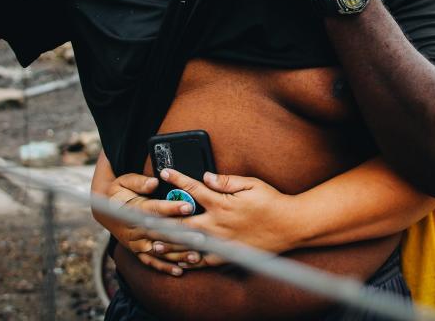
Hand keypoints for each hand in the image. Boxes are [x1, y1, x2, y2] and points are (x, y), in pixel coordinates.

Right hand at [103, 172, 193, 275]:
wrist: (106, 212)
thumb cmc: (119, 193)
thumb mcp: (124, 181)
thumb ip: (139, 182)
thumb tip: (154, 182)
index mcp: (132, 210)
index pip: (154, 209)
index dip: (171, 208)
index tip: (188, 206)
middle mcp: (134, 230)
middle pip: (160, 232)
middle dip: (180, 234)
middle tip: (199, 235)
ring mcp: (136, 243)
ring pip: (158, 250)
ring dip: (177, 254)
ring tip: (196, 256)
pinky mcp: (138, 252)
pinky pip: (152, 262)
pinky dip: (165, 267)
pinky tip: (180, 270)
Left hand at [154, 168, 296, 268]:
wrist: (290, 226)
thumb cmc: (272, 202)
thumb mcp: (251, 184)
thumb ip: (227, 181)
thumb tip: (207, 176)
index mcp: (222, 203)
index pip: (194, 189)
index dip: (178, 179)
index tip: (164, 173)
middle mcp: (218, 224)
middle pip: (182, 222)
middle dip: (162, 220)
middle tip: (144, 219)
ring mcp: (222, 242)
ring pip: (189, 245)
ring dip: (170, 244)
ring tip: (152, 244)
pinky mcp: (229, 254)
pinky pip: (205, 261)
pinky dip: (191, 261)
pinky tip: (179, 261)